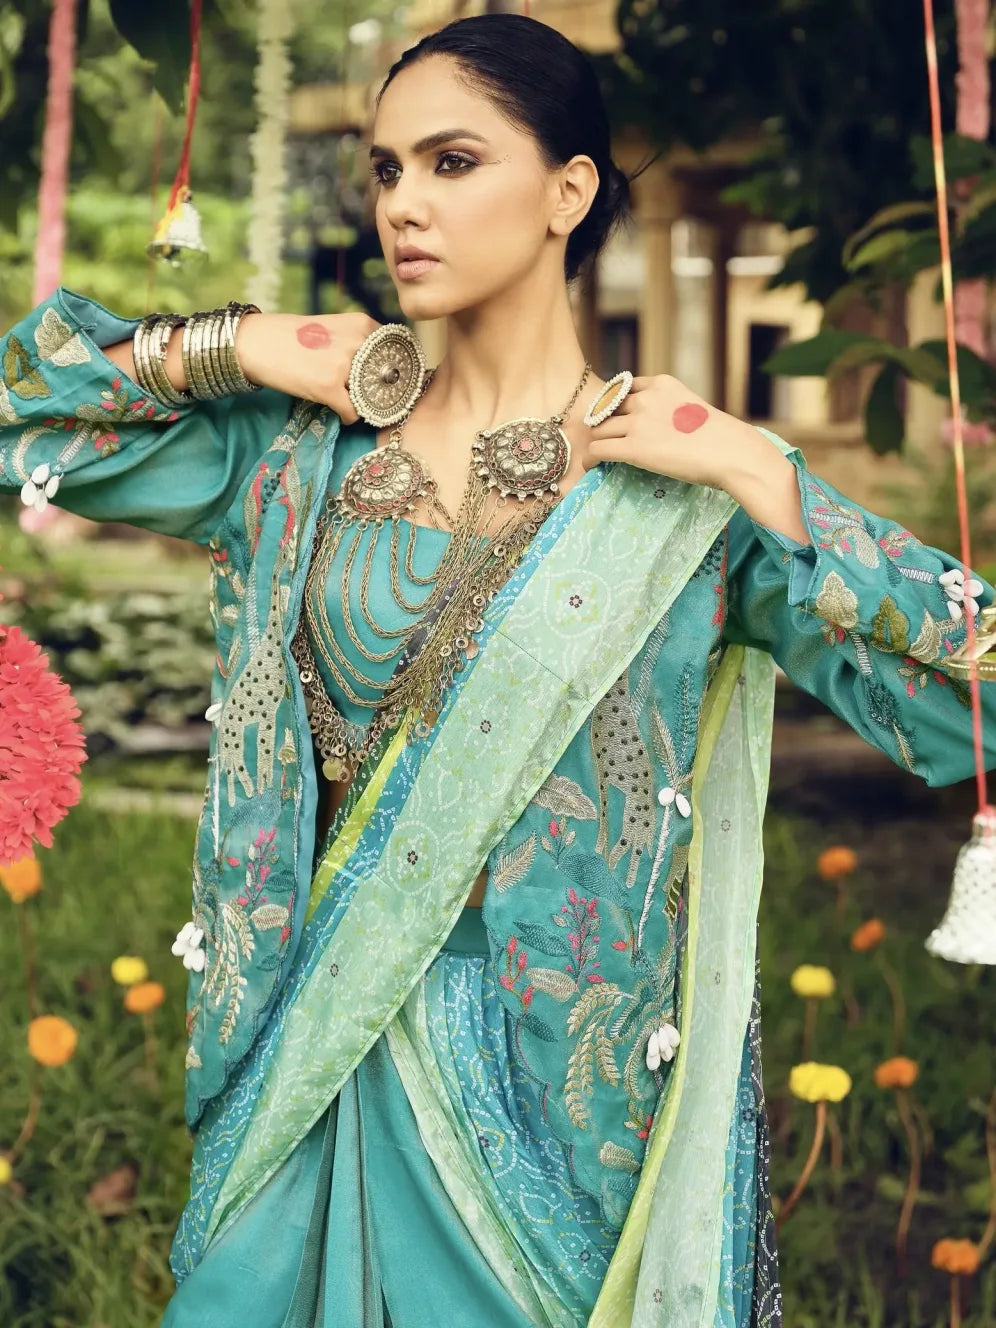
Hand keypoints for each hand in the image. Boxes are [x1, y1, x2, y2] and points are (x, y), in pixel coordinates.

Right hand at [234, 311, 383, 424]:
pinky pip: (352, 412)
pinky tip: (339, 412)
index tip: (385, 381)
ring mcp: (343, 365)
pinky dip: (348, 417)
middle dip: (377, 391)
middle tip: (366, 396)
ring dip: (362, 404)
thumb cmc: (293, 336)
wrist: (256, 342)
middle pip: (385, 378)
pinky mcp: (328, 387)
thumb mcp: (333, 327)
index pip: (394, 353)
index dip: (390, 370)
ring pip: (370, 397)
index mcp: (361, 324)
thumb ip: (358, 342)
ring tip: (348, 402)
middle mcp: (356, 342)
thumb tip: (383, 367)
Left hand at [581, 374, 765, 490]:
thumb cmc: (720, 437)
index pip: (623, 389)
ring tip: (596, 455)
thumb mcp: (691, 407)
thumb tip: (657, 427)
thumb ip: (668, 409)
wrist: (730, 452)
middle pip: (607, 409)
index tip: (614, 419)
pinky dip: (591, 458)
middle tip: (603, 439)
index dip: (615, 406)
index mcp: (661, 383)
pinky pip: (598, 449)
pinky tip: (592, 465)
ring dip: (595, 442)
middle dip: (603, 424)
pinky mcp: (634, 448)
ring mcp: (638, 422)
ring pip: (598, 429)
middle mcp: (645, 398)